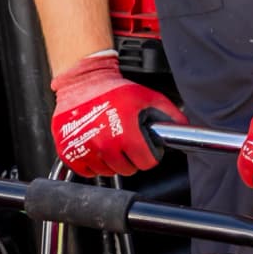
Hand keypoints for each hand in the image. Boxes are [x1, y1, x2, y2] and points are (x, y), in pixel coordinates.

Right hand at [50, 51, 182, 175]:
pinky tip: (96, 147)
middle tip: (127, 143)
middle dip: (131, 158)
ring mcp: (85, 149)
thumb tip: (184, 126)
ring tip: (111, 142)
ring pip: (107, 172)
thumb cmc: (114, 89)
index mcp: (125, 134)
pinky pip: (86, 171)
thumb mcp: (147, 97)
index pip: (146, 163)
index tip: (145, 148)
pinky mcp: (68, 151)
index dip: (150, 155)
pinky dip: (92, 164)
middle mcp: (104, 144)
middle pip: (127, 170)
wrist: (83, 81)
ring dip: (112, 162)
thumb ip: (169, 114)